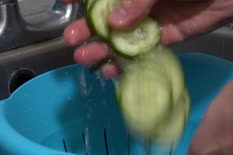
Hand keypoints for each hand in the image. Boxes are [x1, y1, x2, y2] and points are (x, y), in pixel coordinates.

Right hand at [62, 0, 232, 76]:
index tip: (64, 3)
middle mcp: (139, 1)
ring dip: (103, 48)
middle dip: (88, 28)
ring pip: (122, 36)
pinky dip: (127, 60)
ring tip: (86, 58)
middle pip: (107, 16)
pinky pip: (143, 50)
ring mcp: (153, 19)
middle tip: (72, 40)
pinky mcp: (168, 36)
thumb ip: (138, 0)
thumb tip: (113, 23)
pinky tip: (112, 69)